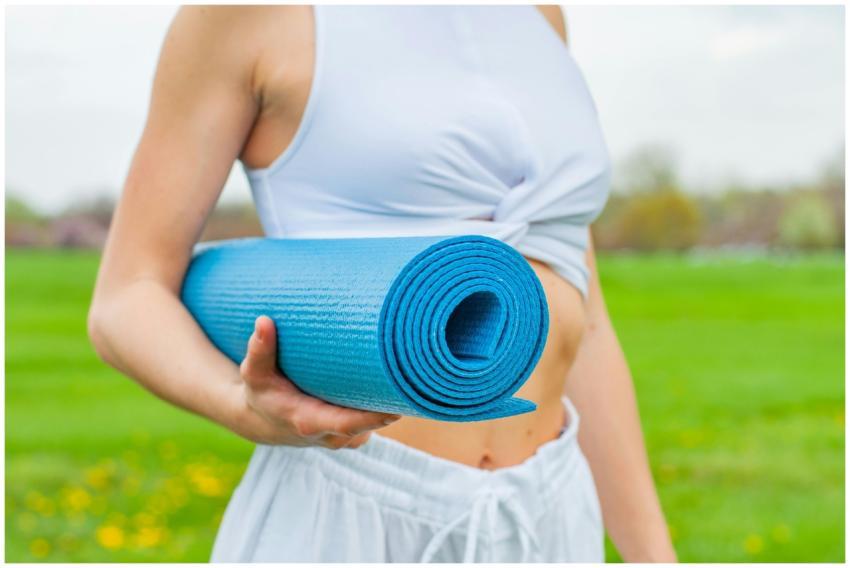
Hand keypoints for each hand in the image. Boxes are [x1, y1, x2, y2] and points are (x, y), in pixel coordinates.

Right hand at [230, 316, 400, 447]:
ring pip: (378, 422)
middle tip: (413, 372)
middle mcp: (333, 436)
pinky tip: (397, 381)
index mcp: (310, 422)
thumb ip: (260, 350)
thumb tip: (263, 321)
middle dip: (393, 401)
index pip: (347, 424)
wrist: (265, 421)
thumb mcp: (254, 374)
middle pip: (372, 422)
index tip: (397, 407)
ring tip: (408, 370)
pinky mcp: (356, 434)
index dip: (372, 417)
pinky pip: (376, 421)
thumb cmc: (264, 393)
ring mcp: (347, 439)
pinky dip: (385, 404)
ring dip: (392, 401)